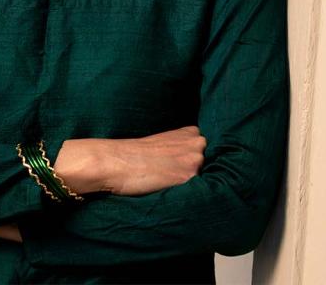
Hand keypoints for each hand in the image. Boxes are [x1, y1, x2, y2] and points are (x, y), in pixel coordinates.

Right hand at [54, 126, 205, 196]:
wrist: (115, 161)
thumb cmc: (134, 154)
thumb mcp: (163, 142)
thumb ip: (183, 147)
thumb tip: (199, 162)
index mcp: (192, 132)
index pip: (207, 153)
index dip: (194, 162)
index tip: (179, 166)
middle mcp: (198, 143)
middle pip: (210, 167)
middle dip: (196, 173)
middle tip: (171, 175)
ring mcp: (195, 160)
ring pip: (204, 180)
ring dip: (191, 184)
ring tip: (168, 182)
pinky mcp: (188, 178)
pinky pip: (196, 192)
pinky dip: (185, 194)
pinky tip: (168, 189)